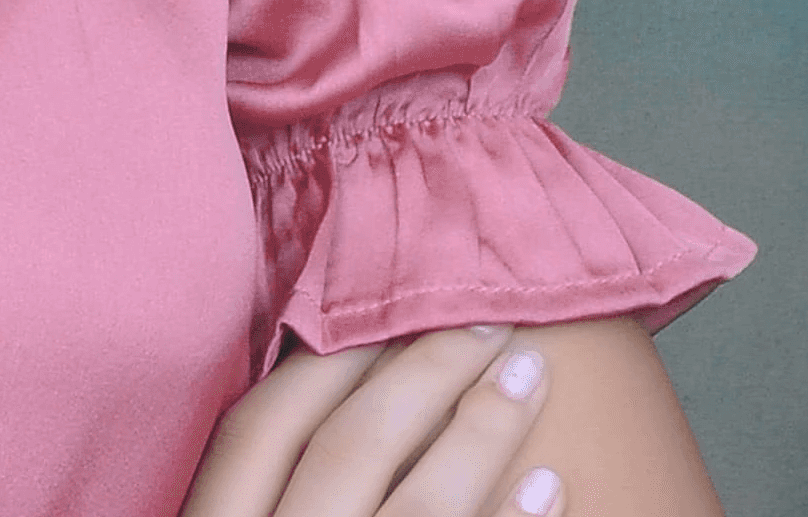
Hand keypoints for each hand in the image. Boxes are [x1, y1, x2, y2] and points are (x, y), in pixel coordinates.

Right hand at [184, 324, 560, 516]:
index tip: (383, 310)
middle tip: (490, 323)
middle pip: (345, 451)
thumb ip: (262, 497)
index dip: (320, 362)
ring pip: (418, 509)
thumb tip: (329, 389)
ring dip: (481, 432)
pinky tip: (550, 486)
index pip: (257, 428)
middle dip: (420, 374)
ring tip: (531, 381)